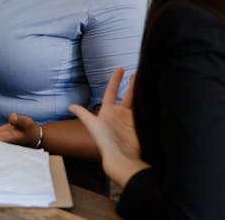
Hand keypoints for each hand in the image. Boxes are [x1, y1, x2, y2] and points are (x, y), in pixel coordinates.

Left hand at [69, 67, 148, 187]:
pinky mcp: (140, 124)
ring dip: (141, 92)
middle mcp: (120, 113)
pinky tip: (154, 96)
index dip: (115, 80)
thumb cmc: (104, 141)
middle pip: (127, 94)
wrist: (120, 157)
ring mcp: (131, 119)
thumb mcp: (92, 124)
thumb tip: (70, 106)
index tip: (120, 69)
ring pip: (137, 101)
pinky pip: (145, 111)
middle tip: (137, 73)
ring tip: (147, 80)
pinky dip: (149, 104)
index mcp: (108, 111)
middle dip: (132, 84)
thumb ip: (83, 114)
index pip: (111, 91)